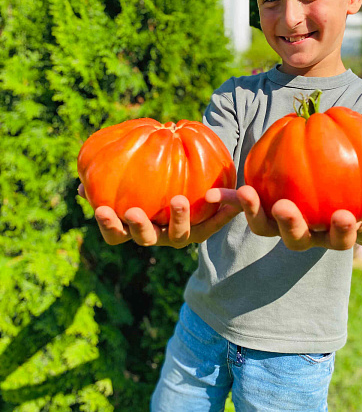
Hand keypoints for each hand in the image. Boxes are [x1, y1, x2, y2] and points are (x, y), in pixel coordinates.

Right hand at [78, 185, 241, 247]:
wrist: (186, 185)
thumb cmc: (150, 181)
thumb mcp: (129, 177)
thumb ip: (109, 178)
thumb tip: (80, 184)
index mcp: (136, 226)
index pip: (116, 234)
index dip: (108, 226)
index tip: (101, 210)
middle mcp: (157, 234)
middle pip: (146, 238)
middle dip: (138, 228)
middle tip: (133, 212)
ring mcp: (180, 234)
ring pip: (180, 235)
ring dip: (178, 219)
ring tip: (178, 200)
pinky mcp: (203, 230)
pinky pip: (211, 225)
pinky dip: (220, 214)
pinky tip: (228, 200)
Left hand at [236, 185, 361, 251]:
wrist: (320, 184)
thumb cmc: (350, 196)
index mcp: (327, 234)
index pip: (337, 239)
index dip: (341, 231)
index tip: (344, 215)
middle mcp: (299, 233)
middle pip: (294, 237)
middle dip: (291, 226)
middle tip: (287, 209)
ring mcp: (275, 223)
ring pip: (263, 224)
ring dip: (252, 211)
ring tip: (245, 193)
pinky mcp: (255, 209)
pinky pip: (241, 204)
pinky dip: (227, 199)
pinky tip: (214, 191)